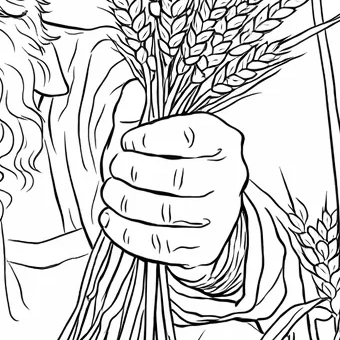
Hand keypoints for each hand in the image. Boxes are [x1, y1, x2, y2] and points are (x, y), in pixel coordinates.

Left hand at [99, 112, 247, 273]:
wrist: (197, 215)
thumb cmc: (170, 164)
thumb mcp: (155, 138)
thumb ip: (136, 117)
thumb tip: (130, 91)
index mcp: (224, 141)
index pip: (190, 135)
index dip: (151, 137)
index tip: (127, 141)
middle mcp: (231, 177)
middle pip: (178, 177)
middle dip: (135, 171)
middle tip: (113, 166)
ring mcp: (222, 216)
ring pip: (167, 212)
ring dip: (127, 202)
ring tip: (108, 192)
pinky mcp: (205, 248)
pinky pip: (161, 245)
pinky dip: (127, 233)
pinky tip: (108, 219)